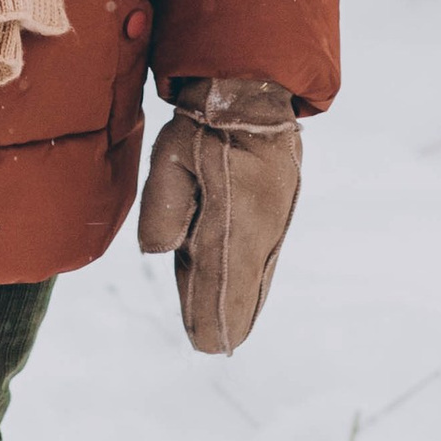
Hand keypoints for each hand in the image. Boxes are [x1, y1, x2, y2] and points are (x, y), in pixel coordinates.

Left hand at [136, 77, 303, 354]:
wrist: (253, 93)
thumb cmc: (204, 125)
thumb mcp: (171, 156)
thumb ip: (164, 206)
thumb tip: (159, 252)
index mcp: (233, 216)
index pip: (219, 278)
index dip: (210, 313)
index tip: (205, 346)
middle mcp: (261, 226)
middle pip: (242, 284)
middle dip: (226, 317)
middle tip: (212, 347)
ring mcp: (276, 219)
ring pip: (255, 271)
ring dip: (240, 300)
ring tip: (227, 333)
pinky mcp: (281, 210)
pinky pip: (264, 254)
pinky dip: (252, 278)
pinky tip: (244, 293)